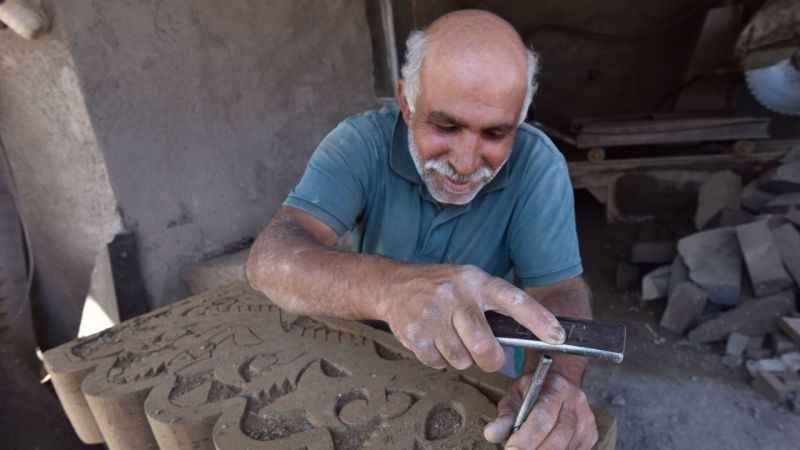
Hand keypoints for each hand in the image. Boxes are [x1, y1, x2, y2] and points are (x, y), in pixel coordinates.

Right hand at [377, 264, 564, 371]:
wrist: (394, 285)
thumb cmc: (441, 287)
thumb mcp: (469, 283)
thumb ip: (493, 306)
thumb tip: (527, 338)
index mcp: (476, 281)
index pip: (514, 300)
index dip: (538, 320)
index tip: (558, 337)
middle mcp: (456, 295)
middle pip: (485, 347)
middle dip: (491, 360)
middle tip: (488, 358)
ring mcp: (433, 314)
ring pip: (461, 360)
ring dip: (460, 358)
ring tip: (450, 338)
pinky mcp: (415, 333)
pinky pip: (438, 363)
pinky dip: (439, 360)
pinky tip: (433, 341)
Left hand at [484, 371, 597, 449]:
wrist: (558, 383)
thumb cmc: (532, 391)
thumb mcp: (514, 396)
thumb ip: (504, 416)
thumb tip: (491, 434)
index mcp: (556, 388)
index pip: (543, 416)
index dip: (527, 438)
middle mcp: (576, 403)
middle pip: (558, 436)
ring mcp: (587, 421)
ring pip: (567, 447)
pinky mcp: (591, 436)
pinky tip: (542, 449)